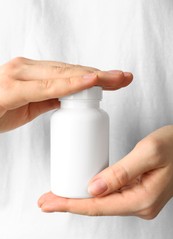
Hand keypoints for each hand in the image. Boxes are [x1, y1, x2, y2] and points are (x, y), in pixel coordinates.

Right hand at [0, 57, 132, 131]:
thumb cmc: (0, 108)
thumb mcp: (30, 106)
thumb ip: (48, 99)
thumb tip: (69, 99)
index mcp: (34, 74)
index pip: (70, 73)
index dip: (95, 77)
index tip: (117, 80)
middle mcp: (29, 68)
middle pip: (72, 70)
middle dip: (101, 75)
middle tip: (125, 77)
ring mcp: (21, 74)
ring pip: (64, 73)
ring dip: (93, 77)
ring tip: (116, 79)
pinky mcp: (15, 86)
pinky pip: (48, 86)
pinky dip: (71, 84)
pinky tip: (90, 81)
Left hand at [38, 125, 172, 219]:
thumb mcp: (148, 152)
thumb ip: (121, 171)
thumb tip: (93, 189)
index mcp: (142, 198)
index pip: (98, 206)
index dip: (71, 205)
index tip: (50, 203)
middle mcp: (140, 204)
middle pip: (98, 207)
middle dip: (70, 203)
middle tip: (47, 200)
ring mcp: (139, 199)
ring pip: (103, 202)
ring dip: (80, 198)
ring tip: (58, 194)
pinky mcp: (137, 191)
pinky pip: (111, 195)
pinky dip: (93, 193)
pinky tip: (81, 188)